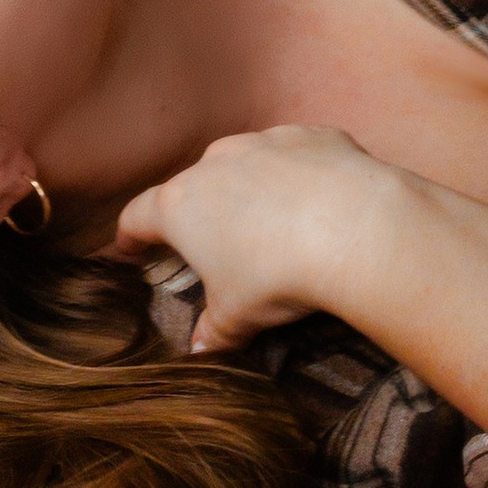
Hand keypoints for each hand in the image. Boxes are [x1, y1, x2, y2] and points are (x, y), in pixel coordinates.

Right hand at [116, 125, 400, 351]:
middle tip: (217, 244)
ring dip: (252, 189)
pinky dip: (300, 175)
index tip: (131, 247)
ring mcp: (263, 143)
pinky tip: (319, 201)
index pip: (139, 216)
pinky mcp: (310, 136)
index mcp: (181, 206)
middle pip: (195, 187)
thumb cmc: (278, 275)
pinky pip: (295, 155)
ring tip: (276, 223)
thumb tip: (201, 351)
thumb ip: (214, 331)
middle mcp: (215, 163)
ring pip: (245, 164)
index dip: (132, 235)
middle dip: (202, 213)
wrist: (356, 228)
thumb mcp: (238, 316)